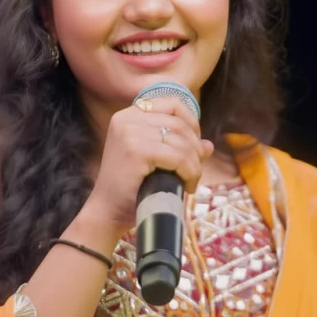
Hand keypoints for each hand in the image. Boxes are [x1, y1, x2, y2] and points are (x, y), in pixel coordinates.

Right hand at [84, 96, 214, 237]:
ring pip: (181, 142)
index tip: (194, 147)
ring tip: (190, 182)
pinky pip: (178, 157)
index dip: (191, 123)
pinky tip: (187, 186)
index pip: (172, 104)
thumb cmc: (132, 188)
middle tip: (194, 171)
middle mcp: (127, 118)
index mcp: (129, 115)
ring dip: (194, 165)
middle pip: (179, 124)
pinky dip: (190, 172)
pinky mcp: (135, 150)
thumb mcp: (157, 161)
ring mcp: (129, 132)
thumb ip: (180, 148)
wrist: (108, 213)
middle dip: (195, 149)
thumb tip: (209, 145)